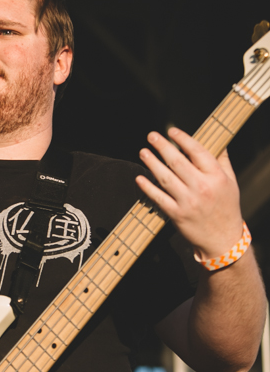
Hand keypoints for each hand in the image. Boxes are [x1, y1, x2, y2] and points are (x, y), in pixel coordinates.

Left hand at [135, 127, 242, 259]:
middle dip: (162, 146)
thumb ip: (222, 161)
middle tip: (152, 136)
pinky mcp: (177, 214)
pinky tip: (140, 177)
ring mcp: (188, 201)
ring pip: (165, 177)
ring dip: (152, 163)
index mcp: (216, 177)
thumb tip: (217, 141)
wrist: (223, 240)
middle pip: (177, 162)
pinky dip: (148, 187)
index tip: (171, 131)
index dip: (182, 139)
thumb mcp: (231, 182)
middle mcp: (202, 187)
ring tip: (143, 152)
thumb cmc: (227, 207)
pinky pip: (158, 197)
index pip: (197, 152)